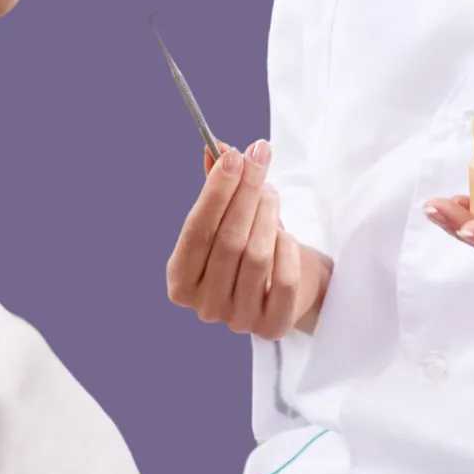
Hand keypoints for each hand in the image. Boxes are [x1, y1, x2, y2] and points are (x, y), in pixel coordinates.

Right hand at [166, 140, 330, 338]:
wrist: (292, 284)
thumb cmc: (251, 245)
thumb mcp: (230, 215)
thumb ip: (218, 185)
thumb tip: (216, 147)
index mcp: (181, 281)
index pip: (195, 232)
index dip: (214, 193)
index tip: (234, 157)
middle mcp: (204, 306)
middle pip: (227, 241)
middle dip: (245, 193)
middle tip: (260, 156)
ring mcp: (237, 320)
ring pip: (255, 257)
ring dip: (267, 214)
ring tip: (271, 193)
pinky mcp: (272, 326)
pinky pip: (282, 279)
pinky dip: (286, 250)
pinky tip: (285, 235)